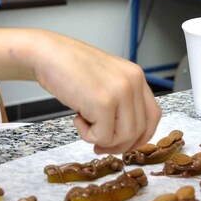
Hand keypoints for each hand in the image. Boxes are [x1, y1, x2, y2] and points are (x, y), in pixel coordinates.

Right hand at [32, 33, 160, 153]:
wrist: (47, 54)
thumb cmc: (69, 67)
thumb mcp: (105, 79)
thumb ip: (120, 100)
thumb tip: (125, 137)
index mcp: (136, 76)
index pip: (153, 115)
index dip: (140, 136)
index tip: (123, 144)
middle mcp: (133, 82)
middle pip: (139, 130)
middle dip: (118, 145)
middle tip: (99, 146)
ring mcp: (120, 92)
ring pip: (124, 137)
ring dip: (102, 139)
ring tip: (84, 123)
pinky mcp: (104, 103)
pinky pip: (103, 137)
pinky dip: (87, 135)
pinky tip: (76, 118)